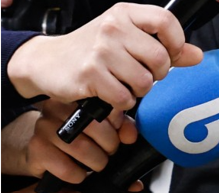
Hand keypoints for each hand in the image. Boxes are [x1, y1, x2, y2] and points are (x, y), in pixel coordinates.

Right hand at [6, 3, 202, 107]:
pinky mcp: (89, 74)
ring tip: (126, 84)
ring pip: (144, 81)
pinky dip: (123, 102)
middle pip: (160, 57)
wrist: (47, 61)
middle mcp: (113, 27)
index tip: (172, 55)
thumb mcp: (127, 37)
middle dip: (158, 74)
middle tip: (145, 75)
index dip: (177, 42)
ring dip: (139, 90)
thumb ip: (163, 44)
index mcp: (125, 13)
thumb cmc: (92, 48)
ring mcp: (101, 50)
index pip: (166, 21)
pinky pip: (124, 97)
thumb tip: (196, 55)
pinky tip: (113, 94)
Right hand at [22, 99, 139, 187]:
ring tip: (98, 162)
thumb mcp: (102, 124)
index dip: (117, 122)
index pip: (103, 104)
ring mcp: (44, 127)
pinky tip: (81, 172)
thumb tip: (130, 135)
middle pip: (94, 126)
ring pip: (80, 147)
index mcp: (76, 96)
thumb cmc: (77, 134)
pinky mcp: (37, 149)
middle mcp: (57, 108)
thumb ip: (121, 125)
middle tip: (110, 151)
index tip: (120, 132)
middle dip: (109, 144)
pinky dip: (78, 173)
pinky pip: (64, 166)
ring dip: (96, 160)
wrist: (43, 149)